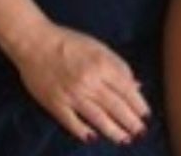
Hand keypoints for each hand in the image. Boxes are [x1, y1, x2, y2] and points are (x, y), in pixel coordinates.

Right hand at [9, 21, 150, 143]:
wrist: (34, 42)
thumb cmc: (69, 41)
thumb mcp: (98, 47)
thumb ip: (118, 66)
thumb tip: (135, 85)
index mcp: (102, 64)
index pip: (126, 89)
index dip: (138, 104)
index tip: (146, 115)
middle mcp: (89, 81)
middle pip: (115, 106)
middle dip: (131, 122)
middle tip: (141, 132)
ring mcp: (72, 95)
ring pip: (98, 118)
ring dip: (113, 131)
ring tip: (125, 140)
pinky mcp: (55, 104)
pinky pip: (72, 122)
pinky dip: (83, 131)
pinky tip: (93, 138)